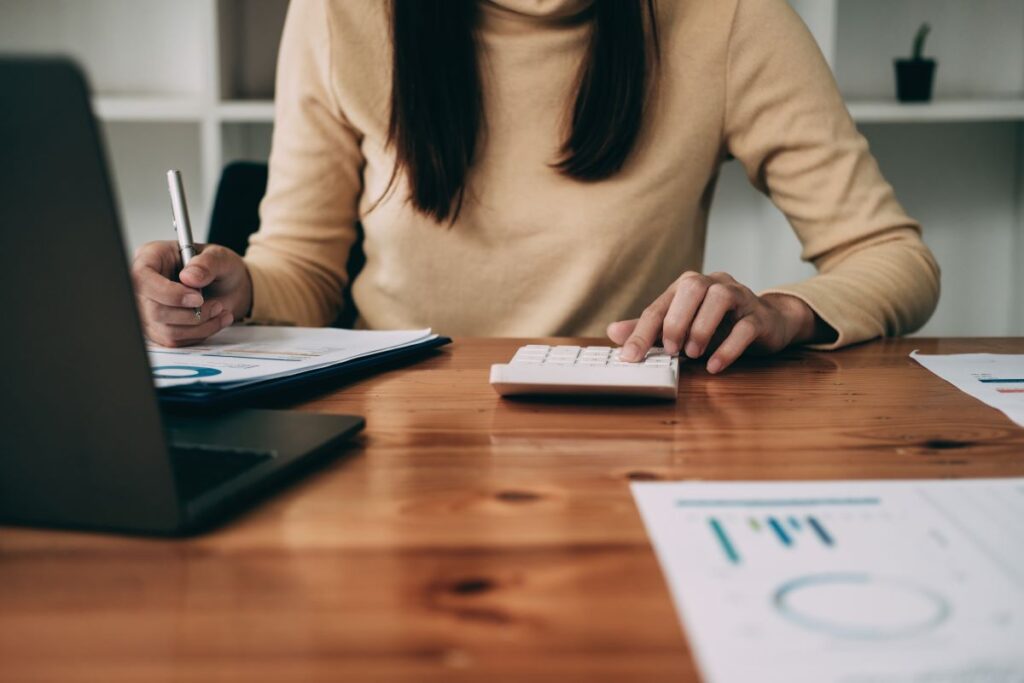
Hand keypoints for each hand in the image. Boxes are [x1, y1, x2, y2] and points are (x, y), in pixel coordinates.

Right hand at [131, 241, 251, 346]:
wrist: (229, 287)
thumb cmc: (220, 268)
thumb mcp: (220, 257)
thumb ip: (207, 263)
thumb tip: (189, 277)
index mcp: (152, 257)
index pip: (142, 278)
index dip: (169, 293)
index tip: (198, 298)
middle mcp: (145, 284)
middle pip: (153, 310)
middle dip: (191, 314)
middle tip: (217, 306)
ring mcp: (149, 308)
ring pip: (166, 330)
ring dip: (199, 326)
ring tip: (220, 311)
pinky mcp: (158, 328)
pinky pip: (174, 340)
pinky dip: (200, 334)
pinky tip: (215, 321)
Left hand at [607, 271, 827, 372]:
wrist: (767, 323)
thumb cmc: (718, 325)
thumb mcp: (681, 327)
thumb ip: (650, 330)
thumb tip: (613, 332)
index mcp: (689, 286)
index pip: (660, 305)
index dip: (642, 331)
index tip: (630, 357)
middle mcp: (714, 284)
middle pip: (691, 288)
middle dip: (676, 321)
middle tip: (671, 350)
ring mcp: (740, 297)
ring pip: (720, 298)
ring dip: (701, 329)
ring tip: (693, 354)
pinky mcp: (760, 317)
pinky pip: (745, 327)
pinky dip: (728, 347)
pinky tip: (714, 365)